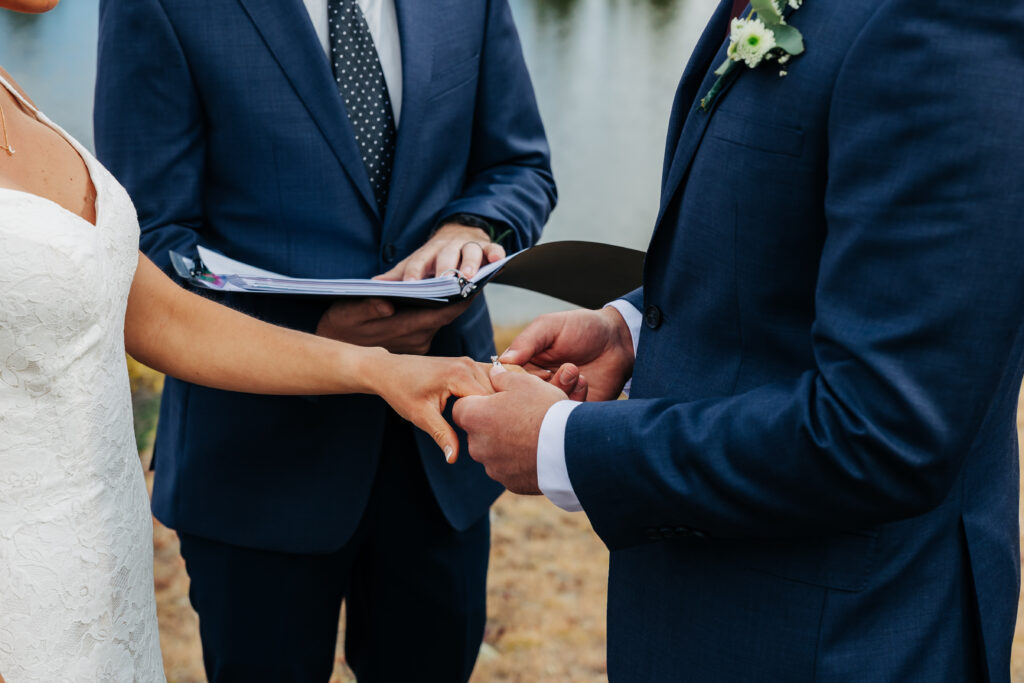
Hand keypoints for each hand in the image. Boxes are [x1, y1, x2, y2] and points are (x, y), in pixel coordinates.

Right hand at [317, 297, 470, 354]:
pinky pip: (433, 325)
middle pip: (446, 316)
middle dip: (459, 298)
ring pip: (440, 320)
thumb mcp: (349, 312)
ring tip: (461, 283)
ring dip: (449, 305)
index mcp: (404, 329)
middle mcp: (417, 339)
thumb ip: (368, 307)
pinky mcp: (417, 344)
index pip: (441, 314)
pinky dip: (438, 311)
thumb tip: (386, 303)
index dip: (459, 299)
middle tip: (472, 276)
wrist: (339, 352)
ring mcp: (418, 343)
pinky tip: (443, 297)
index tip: (474, 283)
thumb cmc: (341, 325)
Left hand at [372, 355, 494, 462]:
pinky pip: (490, 380)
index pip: (490, 401)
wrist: (388, 370)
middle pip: (498, 393)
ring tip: (497, 425)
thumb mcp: (421, 416)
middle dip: (499, 413)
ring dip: (498, 403)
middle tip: (496, 437)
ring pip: (497, 386)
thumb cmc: (401, 391)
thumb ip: (442, 435)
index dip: (493, 421)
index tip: (492, 439)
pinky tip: (492, 412)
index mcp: (459, 375)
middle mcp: (469, 364)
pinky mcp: (469, 365)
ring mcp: (470, 362)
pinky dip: (493, 394)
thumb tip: (453, 458)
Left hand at [375, 223, 505, 280]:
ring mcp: (468, 246)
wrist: (459, 233)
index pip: (419, 262)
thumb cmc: (434, 257)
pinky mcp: (487, 247)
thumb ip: (397, 276)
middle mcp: (448, 247)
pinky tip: (498, 260)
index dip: (415, 272)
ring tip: (469, 277)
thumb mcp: (415, 263)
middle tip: (444, 281)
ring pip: (470, 252)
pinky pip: (493, 249)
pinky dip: (496, 253)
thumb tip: (372, 286)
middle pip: (446, 256)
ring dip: (470, 263)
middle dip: (445, 268)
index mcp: (428, 253)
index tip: (410, 285)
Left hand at [454, 365, 571, 493]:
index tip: (496, 400)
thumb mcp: (524, 382)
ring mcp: (493, 467)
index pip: (461, 408)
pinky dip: (520, 462)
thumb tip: (494, 373)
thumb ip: (502, 376)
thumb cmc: (544, 409)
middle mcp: (477, 445)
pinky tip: (538, 452)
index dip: (478, 402)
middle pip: (477, 431)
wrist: (570, 448)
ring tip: (533, 434)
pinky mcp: (510, 483)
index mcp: (474, 417)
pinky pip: (510, 469)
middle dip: (492, 424)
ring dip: (507, 444)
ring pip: (494, 452)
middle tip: (519, 416)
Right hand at [499, 307, 633, 400]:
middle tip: (551, 372)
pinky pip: (566, 418)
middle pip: (523, 401)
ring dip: (558, 391)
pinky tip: (583, 380)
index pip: (506, 381)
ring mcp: (556, 400)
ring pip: (545, 411)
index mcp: (525, 366)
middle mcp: (537, 387)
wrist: (618, 341)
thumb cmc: (582, 328)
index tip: (526, 372)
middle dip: (536, 389)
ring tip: (573, 371)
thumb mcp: (550, 326)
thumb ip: (527, 341)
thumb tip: (502, 360)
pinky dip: (573, 400)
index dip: (511, 381)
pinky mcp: (575, 411)